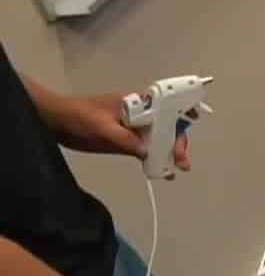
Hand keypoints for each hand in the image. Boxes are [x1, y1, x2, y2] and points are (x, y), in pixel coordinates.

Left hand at [51, 92, 191, 170]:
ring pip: (161, 140)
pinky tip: (163, 172)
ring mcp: (135, 129)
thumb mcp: (101, 126)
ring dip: (171, 154)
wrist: (57, 124)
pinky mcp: (128, 142)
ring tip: (177, 169)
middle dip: (178, 141)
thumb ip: (125, 139)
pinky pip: (149, 151)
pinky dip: (157, 161)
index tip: (195, 117)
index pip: (166, 103)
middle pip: (169, 126)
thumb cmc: (78, 117)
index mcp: (136, 102)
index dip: (183, 107)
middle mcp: (141, 115)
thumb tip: (146, 152)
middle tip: (181, 159)